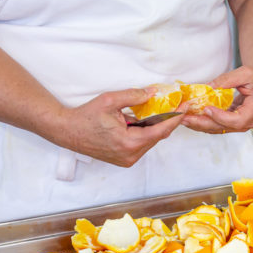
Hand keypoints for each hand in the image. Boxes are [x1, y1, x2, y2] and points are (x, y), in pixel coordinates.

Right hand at [58, 88, 182, 166]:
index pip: (161, 131)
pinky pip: (142, 144)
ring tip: (161, 110)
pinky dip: (146, 133)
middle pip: (158, 136)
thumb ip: (133, 96)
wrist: (67, 131)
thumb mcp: (110, 100)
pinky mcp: (124, 160)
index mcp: (129, 143)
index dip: (175, 118)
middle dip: (168, 121)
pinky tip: (145, 120)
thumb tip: (153, 92)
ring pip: (150, 141)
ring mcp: (128, 160)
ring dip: (156, 127)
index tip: (186, 107)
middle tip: (178, 105)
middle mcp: (131, 155)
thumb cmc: (86, 116)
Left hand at [182, 65, 252, 134]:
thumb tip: (208, 87)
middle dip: (203, 123)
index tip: (206, 108)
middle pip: (224, 128)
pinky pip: (220, 125)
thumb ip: (227, 80)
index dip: (220, 116)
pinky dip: (205, 122)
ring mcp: (243, 124)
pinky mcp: (236, 122)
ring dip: (201, 125)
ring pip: (220, 129)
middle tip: (184, 117)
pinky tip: (192, 117)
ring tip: (183, 118)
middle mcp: (250, 121)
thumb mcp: (246, 73)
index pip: (237, 120)